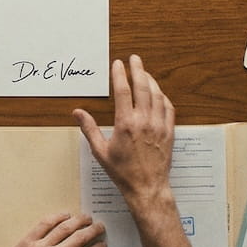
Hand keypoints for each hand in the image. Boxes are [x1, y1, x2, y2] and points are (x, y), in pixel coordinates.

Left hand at [0, 213, 105, 246]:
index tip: (103, 244)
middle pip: (80, 238)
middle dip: (94, 230)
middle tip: (100, 227)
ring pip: (65, 228)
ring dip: (79, 220)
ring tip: (86, 218)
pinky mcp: (28, 240)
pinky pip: (45, 223)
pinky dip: (57, 217)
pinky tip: (65, 215)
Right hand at [74, 55, 175, 210]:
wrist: (147, 188)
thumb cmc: (123, 172)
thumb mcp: (100, 151)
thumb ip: (89, 129)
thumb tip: (77, 112)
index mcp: (126, 124)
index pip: (122, 91)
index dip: (120, 74)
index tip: (118, 63)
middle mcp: (144, 121)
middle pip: (142, 86)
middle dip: (138, 69)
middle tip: (134, 58)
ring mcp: (159, 126)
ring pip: (157, 95)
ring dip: (151, 80)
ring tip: (144, 72)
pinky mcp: (169, 132)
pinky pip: (168, 108)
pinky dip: (163, 97)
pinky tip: (158, 93)